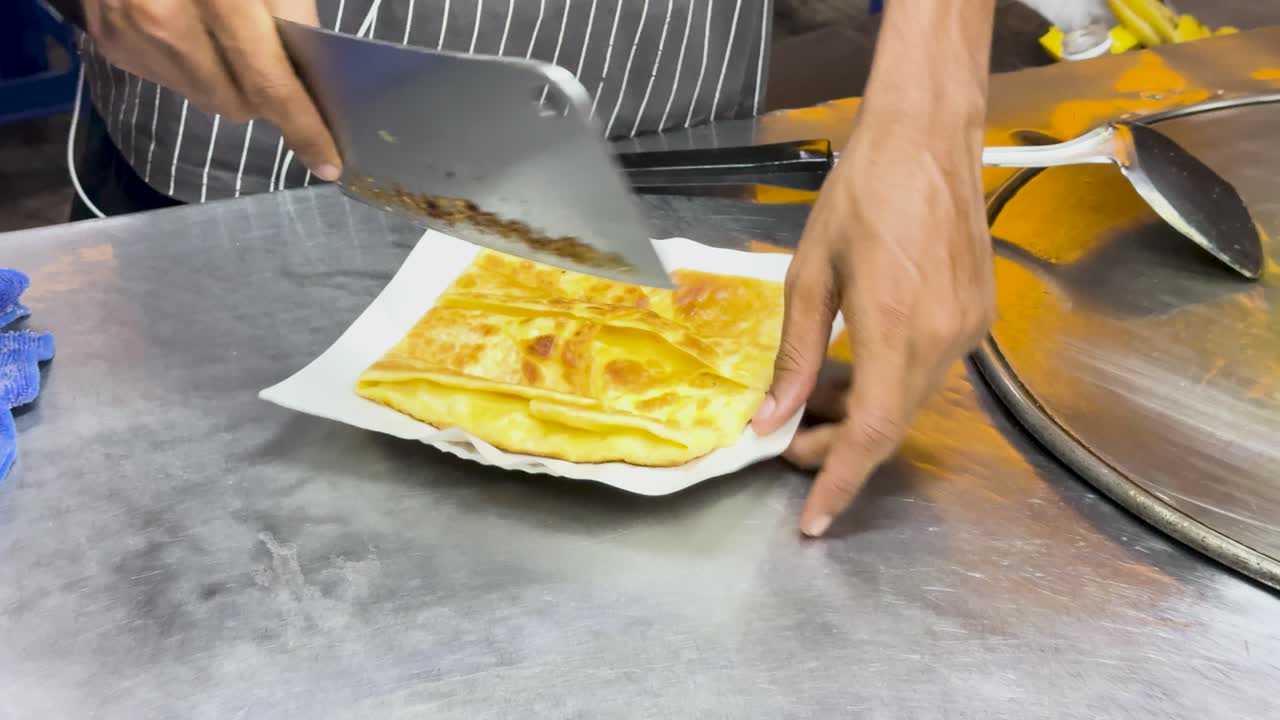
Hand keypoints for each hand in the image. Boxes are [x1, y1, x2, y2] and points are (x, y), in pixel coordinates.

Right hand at [84, 0, 341, 179]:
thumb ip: (291, 14)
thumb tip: (308, 75)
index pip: (270, 85)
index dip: (305, 128)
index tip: (329, 164)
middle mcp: (165, 21)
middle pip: (236, 104)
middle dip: (264, 98)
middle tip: (275, 68)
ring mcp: (130, 32)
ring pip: (202, 98)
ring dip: (226, 83)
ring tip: (226, 38)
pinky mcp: (109, 39)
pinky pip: (167, 80)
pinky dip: (189, 67)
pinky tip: (191, 30)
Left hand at [752, 107, 994, 537]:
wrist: (928, 136)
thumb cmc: (859, 193)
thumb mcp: (809, 273)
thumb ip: (794, 354)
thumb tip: (772, 418)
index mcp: (894, 327)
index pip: (871, 433)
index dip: (839, 482)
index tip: (813, 520)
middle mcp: (943, 338)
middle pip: (891, 425)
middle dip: (839, 448)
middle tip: (790, 444)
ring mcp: (969, 329)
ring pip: (911, 401)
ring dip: (862, 414)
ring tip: (813, 402)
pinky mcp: (979, 316)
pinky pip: (928, 371)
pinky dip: (888, 384)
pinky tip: (854, 368)